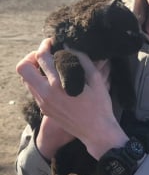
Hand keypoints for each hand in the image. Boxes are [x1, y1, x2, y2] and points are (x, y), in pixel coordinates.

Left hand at [16, 39, 127, 158]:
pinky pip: (33, 90)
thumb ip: (82, 59)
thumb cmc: (100, 105)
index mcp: (59, 84)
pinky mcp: (44, 109)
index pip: (42, 57)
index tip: (52, 42)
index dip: (45, 45)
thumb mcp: (96, 79)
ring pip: (25, 80)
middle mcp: (46, 94)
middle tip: (45, 54)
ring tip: (49, 66)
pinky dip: (39, 81)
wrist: (97, 132)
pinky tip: (53, 80)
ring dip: (34, 69)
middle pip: (23, 68)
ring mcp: (43, 103)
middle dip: (32, 56)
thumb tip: (69, 45)